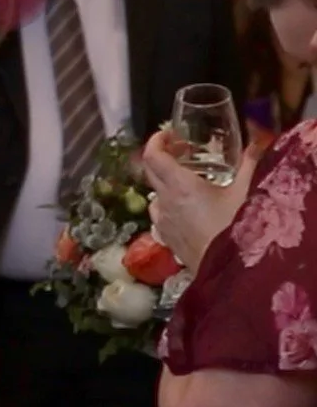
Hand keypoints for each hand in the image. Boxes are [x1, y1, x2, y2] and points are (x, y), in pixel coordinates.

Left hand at [142, 128, 260, 269]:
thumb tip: (256, 144)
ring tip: (189, 180)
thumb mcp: (247, 192)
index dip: (156, 141)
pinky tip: (190, 208)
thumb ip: (251, 164)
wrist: (230, 273)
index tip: (168, 133)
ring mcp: (163, 222)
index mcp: (179, 186)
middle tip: (184, 151)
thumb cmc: (237, 229)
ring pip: (155, 195)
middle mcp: (164, 202)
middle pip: (150, 172)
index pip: (153, 156)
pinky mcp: (168, 239)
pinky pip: (161, 215)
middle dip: (162, 157)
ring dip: (166, 183)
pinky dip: (169, 204)